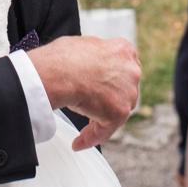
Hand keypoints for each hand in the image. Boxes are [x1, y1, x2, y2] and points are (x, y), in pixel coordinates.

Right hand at [28, 36, 140, 150]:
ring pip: (117, 110)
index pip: (123, 69)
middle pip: (124, 90)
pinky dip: (92, 137)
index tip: (102, 88)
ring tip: (83, 128)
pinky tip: (79, 141)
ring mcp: (127, 91)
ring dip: (101, 119)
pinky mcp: (119, 111)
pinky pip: (105, 129)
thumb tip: (87, 64)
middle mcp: (130, 70)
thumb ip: (93, 55)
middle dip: (109, 99)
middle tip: (91, 106)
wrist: (57, 72)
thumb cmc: (61, 59)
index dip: (112, 80)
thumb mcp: (82, 45)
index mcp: (123, 50)